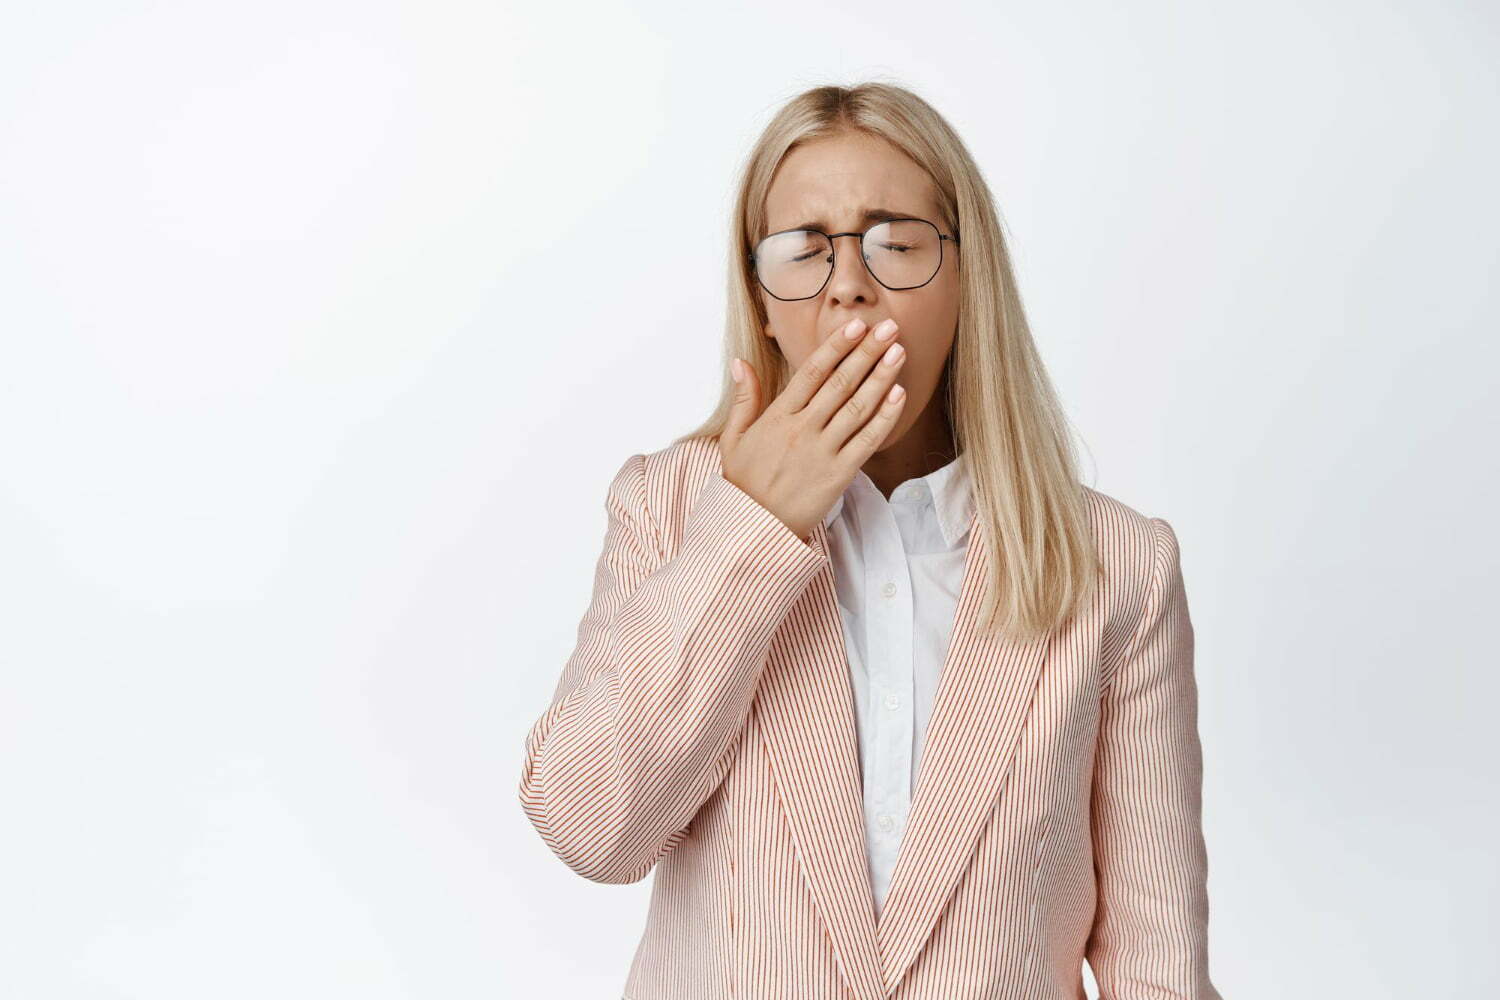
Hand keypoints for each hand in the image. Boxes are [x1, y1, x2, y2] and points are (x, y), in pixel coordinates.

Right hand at [719, 317, 907, 541]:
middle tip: (888, 328)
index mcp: (777, 417)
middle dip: (866, 353)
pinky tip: (898, 395)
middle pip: (840, 383)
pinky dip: (884, 417)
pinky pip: (867, 441)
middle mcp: (802, 430)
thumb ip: (743, 399)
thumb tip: (741, 362)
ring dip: (881, 378)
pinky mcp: (839, 475)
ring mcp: (822, 452)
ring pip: (857, 408)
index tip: (854, 325)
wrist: (751, 529)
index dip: (835, 347)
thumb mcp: (733, 439)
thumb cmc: (743, 483)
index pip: (811, 373)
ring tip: (899, 352)